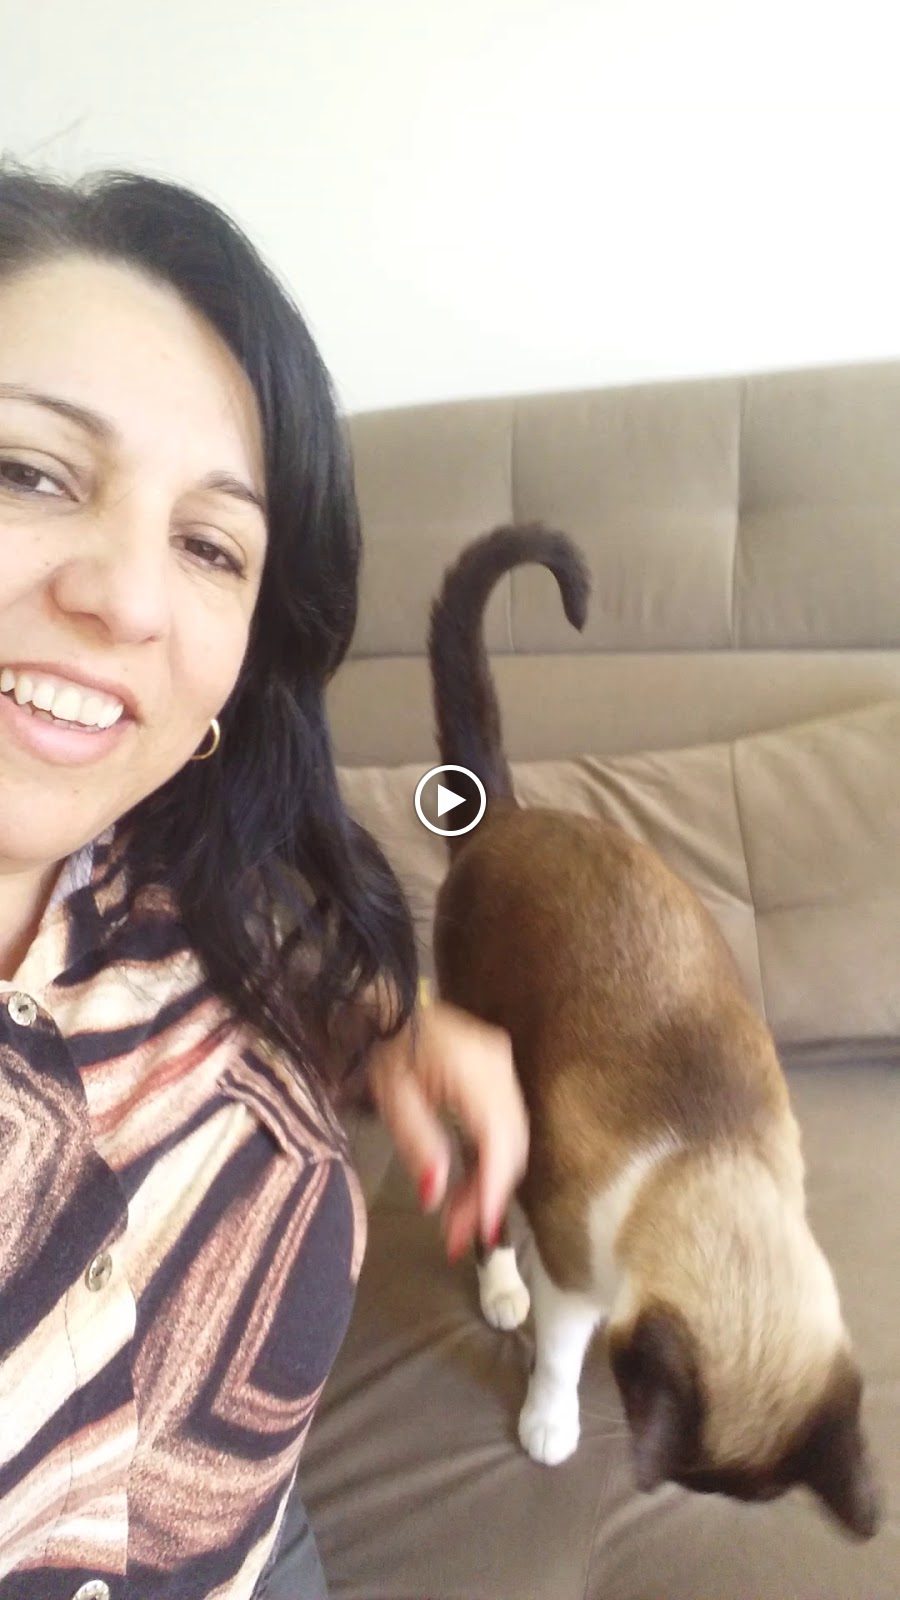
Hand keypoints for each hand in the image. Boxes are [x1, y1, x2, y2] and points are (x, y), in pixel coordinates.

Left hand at [367, 998, 527, 1261]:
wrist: (385, 1005)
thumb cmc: (381, 1046)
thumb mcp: (391, 1097)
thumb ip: (418, 1145)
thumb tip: (436, 1197)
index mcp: (474, 1068)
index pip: (497, 1139)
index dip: (493, 1189)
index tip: (481, 1232)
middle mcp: (499, 1068)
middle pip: (510, 1145)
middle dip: (487, 1196)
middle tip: (457, 1240)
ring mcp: (502, 1070)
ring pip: (509, 1141)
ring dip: (486, 1185)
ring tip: (456, 1226)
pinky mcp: (497, 1077)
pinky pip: (501, 1129)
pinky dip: (485, 1163)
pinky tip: (465, 1193)